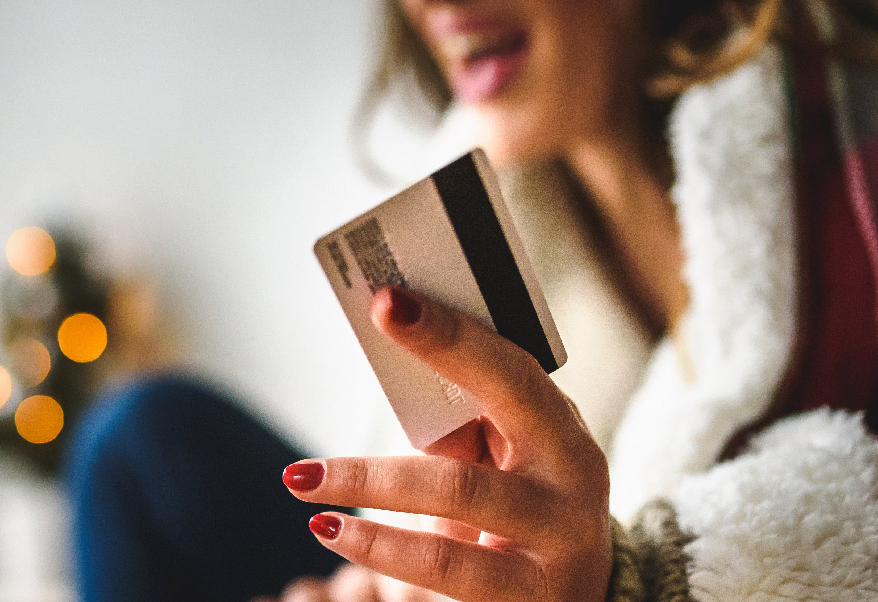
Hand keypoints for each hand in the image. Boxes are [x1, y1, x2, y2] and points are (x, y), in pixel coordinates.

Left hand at [283, 286, 610, 601]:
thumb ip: (463, 422)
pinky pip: (447, 580)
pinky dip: (384, 556)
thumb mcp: (507, 453)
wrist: (579, 585)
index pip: (506, 373)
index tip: (384, 303)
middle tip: (299, 473)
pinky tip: (337, 535)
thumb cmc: (522, 495)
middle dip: (373, 475)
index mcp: (561, 432)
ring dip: (370, 526)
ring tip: (311, 510)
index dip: (446, 337)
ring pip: (451, 546)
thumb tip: (391, 374)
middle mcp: (569, 492)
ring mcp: (555, 554)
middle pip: (463, 482)